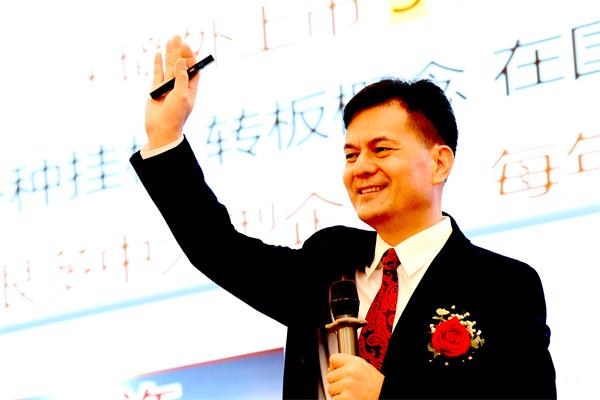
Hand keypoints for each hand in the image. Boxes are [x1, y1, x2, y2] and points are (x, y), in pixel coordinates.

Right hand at [144, 35, 199, 149]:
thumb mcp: (181, 96)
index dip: (189, 57)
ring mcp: (167, 87)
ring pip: (168, 67)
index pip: (191, 69)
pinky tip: (158, 53)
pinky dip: (157, 64)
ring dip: (169, 54)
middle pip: (180, 65)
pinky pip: (157, 74)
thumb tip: (181, 60)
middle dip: (179, 51)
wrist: (161, 130)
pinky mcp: (156, 90)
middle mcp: (179, 86)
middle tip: (177, 36)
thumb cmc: (175, 116)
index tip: (185, 46)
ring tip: (169, 40)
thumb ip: (181, 78)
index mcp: (190, 89)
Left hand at [327, 353, 383, 399]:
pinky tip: (349, 398)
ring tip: (349, 392)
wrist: (383, 395)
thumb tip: (329, 368)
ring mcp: (347, 385)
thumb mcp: (363, 366)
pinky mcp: (346, 398)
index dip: (334, 366)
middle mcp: (350, 371)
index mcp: (354, 362)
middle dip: (336, 382)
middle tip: (347, 386)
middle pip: (329, 376)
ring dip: (337, 393)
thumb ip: (347, 364)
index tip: (339, 372)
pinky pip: (333, 399)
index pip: (333, 358)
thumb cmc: (374, 383)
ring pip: (330, 389)